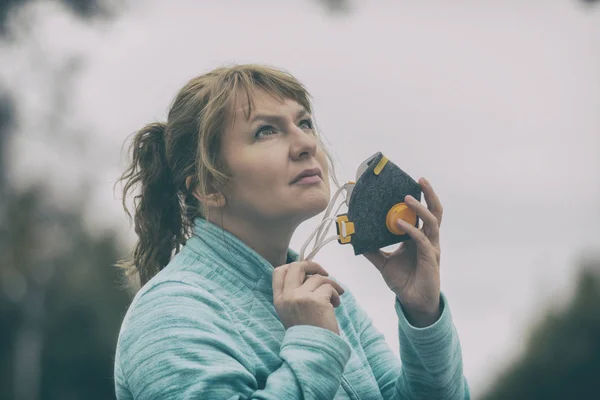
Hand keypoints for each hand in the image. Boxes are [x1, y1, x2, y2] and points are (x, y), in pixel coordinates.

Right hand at [272, 261, 344, 334]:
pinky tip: (336, 305)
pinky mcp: (316, 301)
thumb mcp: (292, 312)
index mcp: (279, 300)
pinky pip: (329, 287)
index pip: (278, 271)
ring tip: (334, 299)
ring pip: (318, 277)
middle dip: (313, 265)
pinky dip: (336, 294)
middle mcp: (288, 297)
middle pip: (297, 267)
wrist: (314, 352)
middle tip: (324, 272)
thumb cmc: (307, 333)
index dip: (293, 266)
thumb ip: (295, 294)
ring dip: (330, 285)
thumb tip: (309, 274)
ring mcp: (301, 297)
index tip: (306, 270)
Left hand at [362, 177, 442, 326]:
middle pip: (435, 211)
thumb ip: (372, 250)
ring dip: (420, 209)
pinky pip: (422, 240)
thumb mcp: (383, 262)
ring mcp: (431, 248)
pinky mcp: (430, 258)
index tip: (407, 183)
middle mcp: (427, 239)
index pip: (422, 212)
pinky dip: (411, 230)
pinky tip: (399, 224)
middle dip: (429, 194)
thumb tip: (355, 239)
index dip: (418, 197)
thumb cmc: (403, 280)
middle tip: (420, 180)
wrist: (412, 301)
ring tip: (407, 198)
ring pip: (432, 222)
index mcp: (418, 237)